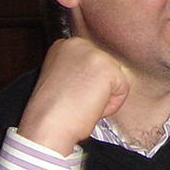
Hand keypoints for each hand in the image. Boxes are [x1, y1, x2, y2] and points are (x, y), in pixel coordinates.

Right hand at [16, 38, 130, 154]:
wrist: (47, 125)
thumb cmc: (51, 112)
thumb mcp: (61, 78)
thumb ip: (79, 70)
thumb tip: (96, 76)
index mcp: (64, 45)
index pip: (92, 62)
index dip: (87, 84)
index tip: (73, 93)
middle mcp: (78, 44)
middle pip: (106, 68)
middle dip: (97, 88)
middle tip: (77, 100)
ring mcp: (94, 53)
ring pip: (115, 79)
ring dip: (104, 97)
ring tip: (82, 103)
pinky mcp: (108, 68)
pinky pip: (122, 90)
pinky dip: (111, 105)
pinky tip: (90, 106)